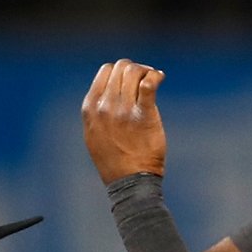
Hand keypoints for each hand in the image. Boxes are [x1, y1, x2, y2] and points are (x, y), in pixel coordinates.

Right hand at [82, 60, 167, 182]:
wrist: (130, 183)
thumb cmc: (115, 162)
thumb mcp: (94, 134)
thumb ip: (98, 111)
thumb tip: (110, 92)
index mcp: (91, 107)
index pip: (105, 71)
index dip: (120, 71)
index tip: (131, 80)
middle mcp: (105, 105)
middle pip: (121, 68)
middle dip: (135, 69)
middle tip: (146, 78)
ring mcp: (123, 110)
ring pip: (134, 72)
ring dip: (146, 71)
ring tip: (154, 78)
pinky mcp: (143, 115)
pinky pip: (148, 84)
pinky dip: (156, 76)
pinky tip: (160, 78)